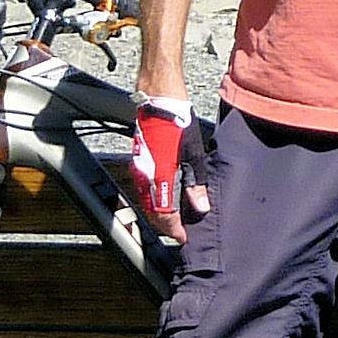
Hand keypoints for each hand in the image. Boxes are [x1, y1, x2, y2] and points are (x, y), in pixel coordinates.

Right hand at [130, 96, 210, 243]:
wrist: (158, 99)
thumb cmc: (177, 122)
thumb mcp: (194, 154)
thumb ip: (195, 184)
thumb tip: (200, 207)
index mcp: (161, 178)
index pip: (165, 217)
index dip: (175, 230)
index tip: (184, 238)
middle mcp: (146, 178)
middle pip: (153, 213)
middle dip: (166, 226)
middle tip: (181, 231)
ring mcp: (139, 170)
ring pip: (147, 203)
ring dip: (159, 214)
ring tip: (175, 218)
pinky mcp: (137, 162)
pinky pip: (143, 190)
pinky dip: (153, 200)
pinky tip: (166, 198)